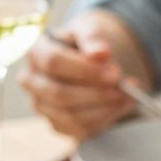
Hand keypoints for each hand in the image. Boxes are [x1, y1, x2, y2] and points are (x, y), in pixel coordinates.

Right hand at [20, 21, 134, 138]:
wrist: (92, 59)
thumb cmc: (87, 42)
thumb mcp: (91, 30)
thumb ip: (93, 38)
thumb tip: (100, 53)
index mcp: (35, 52)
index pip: (53, 62)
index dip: (84, 70)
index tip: (114, 73)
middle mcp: (31, 81)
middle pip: (59, 94)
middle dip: (96, 94)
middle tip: (124, 89)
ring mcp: (41, 105)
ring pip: (70, 116)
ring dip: (104, 109)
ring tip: (129, 96)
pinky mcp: (56, 124)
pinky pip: (80, 129)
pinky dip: (105, 120)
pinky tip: (121, 106)